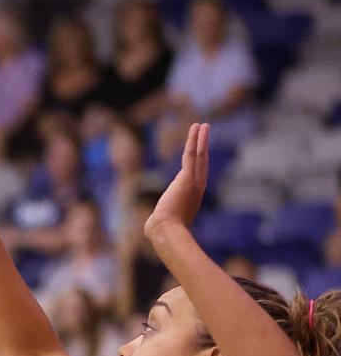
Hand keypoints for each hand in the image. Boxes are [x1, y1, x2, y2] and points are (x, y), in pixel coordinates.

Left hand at [144, 123, 208, 238]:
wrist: (166, 231)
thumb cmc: (163, 230)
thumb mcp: (165, 222)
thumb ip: (161, 219)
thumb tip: (150, 227)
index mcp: (193, 196)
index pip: (198, 174)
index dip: (201, 161)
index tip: (202, 151)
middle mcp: (197, 187)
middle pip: (203, 161)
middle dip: (204, 146)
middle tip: (206, 132)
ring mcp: (193, 182)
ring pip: (199, 155)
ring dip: (200, 138)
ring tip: (202, 125)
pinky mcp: (186, 178)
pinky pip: (191, 154)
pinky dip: (194, 141)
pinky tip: (196, 129)